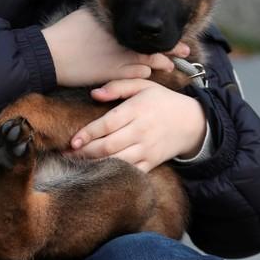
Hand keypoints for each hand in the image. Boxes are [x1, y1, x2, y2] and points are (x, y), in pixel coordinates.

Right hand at [42, 8, 188, 86]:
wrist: (50, 54)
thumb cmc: (65, 34)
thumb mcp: (85, 15)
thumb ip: (103, 13)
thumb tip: (110, 7)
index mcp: (116, 23)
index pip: (145, 28)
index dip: (162, 33)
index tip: (177, 33)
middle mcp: (121, 39)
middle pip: (151, 44)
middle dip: (170, 48)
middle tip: (185, 50)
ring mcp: (118, 57)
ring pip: (148, 61)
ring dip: (161, 63)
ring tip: (171, 65)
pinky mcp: (113, 73)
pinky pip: (136, 75)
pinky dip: (144, 75)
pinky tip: (149, 75)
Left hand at [67, 78, 206, 171]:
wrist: (192, 122)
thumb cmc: (162, 100)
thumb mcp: (143, 85)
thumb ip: (118, 86)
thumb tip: (93, 94)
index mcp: (136, 110)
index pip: (107, 124)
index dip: (88, 134)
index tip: (72, 141)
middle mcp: (141, 131)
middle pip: (108, 146)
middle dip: (85, 152)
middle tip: (67, 155)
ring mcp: (147, 149)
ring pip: (117, 161)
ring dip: (95, 164)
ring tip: (77, 164)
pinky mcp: (152, 162)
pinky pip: (131, 171)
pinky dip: (114, 174)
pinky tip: (99, 173)